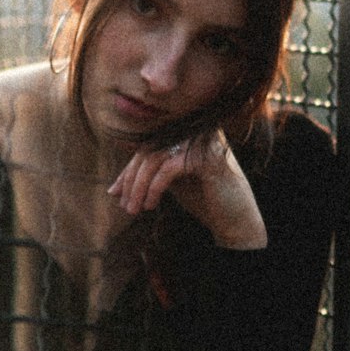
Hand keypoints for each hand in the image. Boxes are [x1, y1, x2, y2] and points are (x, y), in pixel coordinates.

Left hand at [107, 131, 266, 248]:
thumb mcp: (170, 184)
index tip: (115, 193)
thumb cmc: (203, 200)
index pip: (147, 147)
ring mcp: (202, 141)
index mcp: (185, 133)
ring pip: (155, 158)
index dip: (128, 171)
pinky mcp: (206, 157)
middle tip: (124, 205)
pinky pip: (168, 168)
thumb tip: (114, 186)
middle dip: (131, 180)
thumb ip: (149, 176)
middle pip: (149, 150)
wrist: (234, 219)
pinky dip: (154, 187)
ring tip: (133, 209)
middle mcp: (194, 131)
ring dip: (139, 187)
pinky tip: (150, 204)